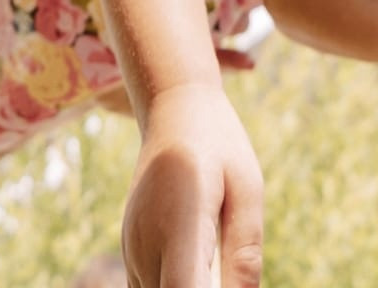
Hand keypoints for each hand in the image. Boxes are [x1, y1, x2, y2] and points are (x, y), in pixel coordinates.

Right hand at [123, 84, 261, 287]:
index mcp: (179, 219)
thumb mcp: (247, 188)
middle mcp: (146, 241)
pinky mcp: (130, 252)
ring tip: (217, 266)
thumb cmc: (218, 143)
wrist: (172, 106)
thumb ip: (245, 251)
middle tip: (226, 273)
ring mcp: (132, 248)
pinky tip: (202, 273)